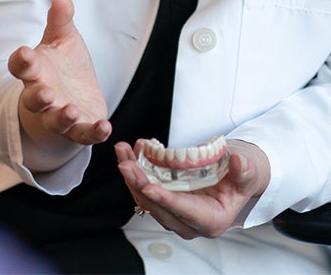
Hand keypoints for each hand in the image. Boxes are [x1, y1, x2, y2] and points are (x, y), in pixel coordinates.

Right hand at [8, 0, 111, 168]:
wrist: (70, 96)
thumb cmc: (61, 65)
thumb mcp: (62, 38)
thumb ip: (61, 19)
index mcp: (35, 70)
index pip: (21, 66)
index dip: (21, 60)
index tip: (25, 53)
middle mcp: (42, 94)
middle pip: (33, 99)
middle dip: (38, 96)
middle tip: (45, 91)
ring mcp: (58, 113)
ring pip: (55, 120)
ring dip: (61, 117)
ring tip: (70, 111)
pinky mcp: (78, 127)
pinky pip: (82, 133)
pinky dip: (93, 132)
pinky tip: (104, 127)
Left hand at [116, 139, 270, 238]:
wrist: (236, 171)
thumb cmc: (242, 174)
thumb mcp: (249, 170)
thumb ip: (244, 171)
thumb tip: (237, 163)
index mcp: (212, 220)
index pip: (185, 212)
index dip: (166, 200)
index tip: (147, 187)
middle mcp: (190, 221)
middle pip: (159, 207)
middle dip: (139, 185)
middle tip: (125, 163)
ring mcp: (175, 211)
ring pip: (147, 198)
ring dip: (132, 175)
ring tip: (123, 151)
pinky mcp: (166, 199)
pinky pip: (146, 187)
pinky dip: (137, 169)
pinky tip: (131, 151)